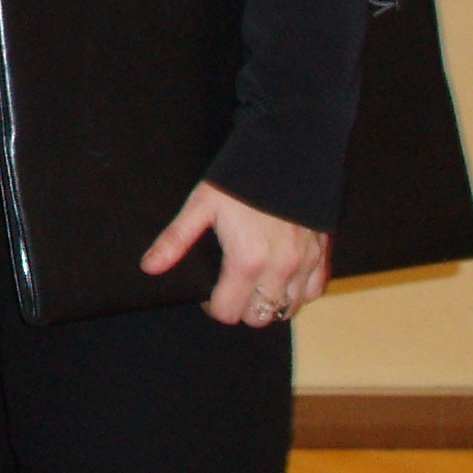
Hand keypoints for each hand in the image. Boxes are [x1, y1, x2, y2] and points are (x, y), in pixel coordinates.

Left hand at [142, 180, 330, 327]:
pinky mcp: (322, 256)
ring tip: (255, 282)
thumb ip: (175, 239)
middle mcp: (279, 270)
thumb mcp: (201, 205)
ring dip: (269, 303)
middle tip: (231, 286)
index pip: (228, 312)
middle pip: (257, 318)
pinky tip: (282, 277)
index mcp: (247, 261)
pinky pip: (313, 293)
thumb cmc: (240, 180)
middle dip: (241, 308)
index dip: (213, 306)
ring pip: (287, 310)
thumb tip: (150, 266)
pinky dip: (298, 292)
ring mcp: (304, 265)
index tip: (210, 293)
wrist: (287, 154)